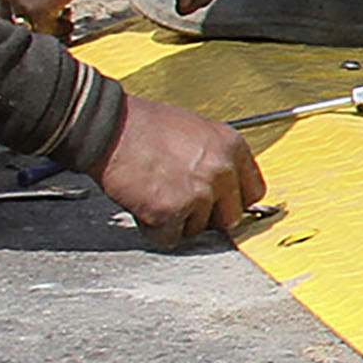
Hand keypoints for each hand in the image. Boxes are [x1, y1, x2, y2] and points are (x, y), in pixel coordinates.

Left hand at [0, 0, 92, 31]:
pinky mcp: (38, 10)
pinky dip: (58, 29)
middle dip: (22, 21)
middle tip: (38, 23)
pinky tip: (67, 25)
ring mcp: (19, 1)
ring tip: (58, 25)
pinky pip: (46, 29)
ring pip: (26, 25)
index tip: (26, 10)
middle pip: (5, 16)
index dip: (13, 8)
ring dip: (42, 26)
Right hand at [97, 93, 265, 249]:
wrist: (108, 127)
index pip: (253, 191)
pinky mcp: (171, 210)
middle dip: (205, 215)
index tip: (219, 204)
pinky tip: (143, 204)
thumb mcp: (195, 131)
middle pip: (229, 217)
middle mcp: (221, 169)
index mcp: (231, 145)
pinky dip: (154, 229)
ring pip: (198, 229)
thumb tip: (225, 187)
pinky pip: (169, 238)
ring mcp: (198, 192)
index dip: (232, 201)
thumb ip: (216, 159)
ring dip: (176, 221)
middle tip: (180, 200)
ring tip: (156, 193)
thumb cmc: (143, 125)